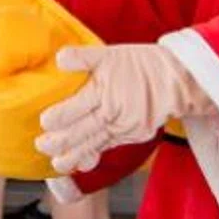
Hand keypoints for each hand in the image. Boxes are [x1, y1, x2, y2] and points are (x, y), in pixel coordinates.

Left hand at [35, 44, 202, 173]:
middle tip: (41, 146)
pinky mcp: (133, 136)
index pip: (79, 106)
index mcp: (106, 89)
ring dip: (74, 155)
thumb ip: (83, 57)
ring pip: (95, 143)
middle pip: (84, 130)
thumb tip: (59, 59)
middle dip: (61, 141)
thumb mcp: (110, 53)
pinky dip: (93, 156)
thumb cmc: (141, 64)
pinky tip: (81, 164)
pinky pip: (109, 147)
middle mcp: (115, 112)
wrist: (177, 80)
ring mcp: (125, 127)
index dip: (60, 116)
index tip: (44, 123)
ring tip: (57, 165)